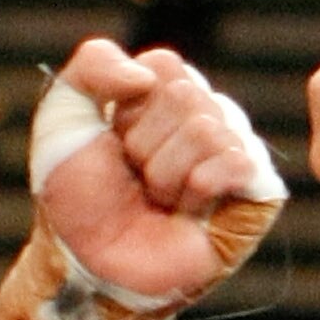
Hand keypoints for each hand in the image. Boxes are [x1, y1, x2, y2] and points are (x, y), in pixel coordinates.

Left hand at [37, 40, 275, 302]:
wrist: (84, 255)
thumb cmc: (77, 189)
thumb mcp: (64, 111)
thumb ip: (95, 64)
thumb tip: (146, 77)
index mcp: (166, 90)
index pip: (164, 65)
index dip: (128, 107)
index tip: (113, 139)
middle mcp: (206, 115)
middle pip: (186, 95)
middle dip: (144, 143)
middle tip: (135, 176)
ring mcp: (233, 151)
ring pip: (207, 130)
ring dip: (164, 174)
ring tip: (156, 198)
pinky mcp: (256, 190)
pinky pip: (236, 162)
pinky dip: (196, 189)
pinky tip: (185, 210)